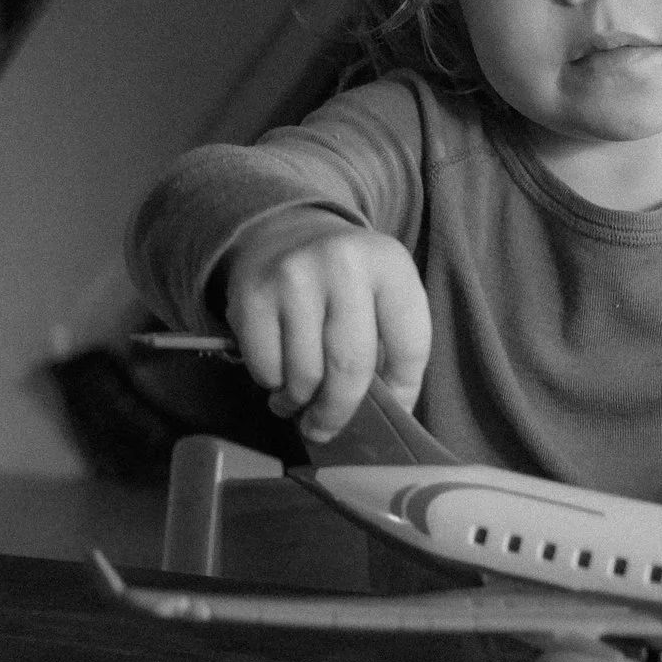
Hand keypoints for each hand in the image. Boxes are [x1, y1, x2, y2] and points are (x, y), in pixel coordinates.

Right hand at [220, 209, 430, 443]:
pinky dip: (272, 383)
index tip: (391, 411)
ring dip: (301, 402)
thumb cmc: (345, 280)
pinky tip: (279, 369)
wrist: (284, 233)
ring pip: (305, 376)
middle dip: (340, 411)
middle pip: (351, 367)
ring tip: (300, 399)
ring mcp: (294, 277)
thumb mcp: (383, 292)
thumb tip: (390, 415)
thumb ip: (393, 345)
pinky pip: (266, 370)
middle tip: (328, 428)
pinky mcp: (252, 296)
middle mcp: (343, 263)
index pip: (409, 347)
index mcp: (389, 263)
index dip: (403, 391)